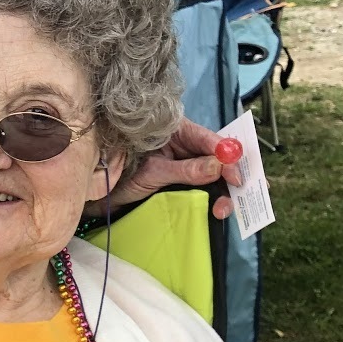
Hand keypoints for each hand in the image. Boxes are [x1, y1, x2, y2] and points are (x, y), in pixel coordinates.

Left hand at [110, 116, 242, 219]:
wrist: (105, 193)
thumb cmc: (122, 174)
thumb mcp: (154, 172)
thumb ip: (185, 169)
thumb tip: (218, 167)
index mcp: (177, 131)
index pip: (210, 140)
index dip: (226, 157)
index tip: (234, 176)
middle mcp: (185, 144)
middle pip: (218, 158)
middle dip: (229, 177)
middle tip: (236, 195)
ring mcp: (186, 162)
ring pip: (214, 174)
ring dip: (222, 192)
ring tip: (221, 210)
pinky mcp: (184, 179)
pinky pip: (205, 186)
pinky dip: (213, 197)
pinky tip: (217, 209)